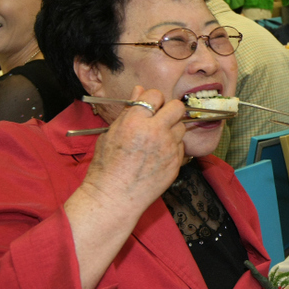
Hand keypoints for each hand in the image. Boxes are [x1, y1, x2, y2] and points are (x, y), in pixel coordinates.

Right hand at [81, 86, 186, 214]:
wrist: (114, 198)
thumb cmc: (107, 167)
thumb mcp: (111, 133)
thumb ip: (129, 111)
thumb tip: (139, 90)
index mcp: (135, 121)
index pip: (155, 95)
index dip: (153, 99)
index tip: (150, 106)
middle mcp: (155, 132)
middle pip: (177, 107)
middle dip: (170, 109)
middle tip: (161, 118)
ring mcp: (168, 148)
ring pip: (181, 127)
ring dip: (172, 129)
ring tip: (158, 139)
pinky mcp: (176, 163)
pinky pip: (181, 146)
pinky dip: (173, 147)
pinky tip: (159, 154)